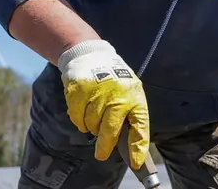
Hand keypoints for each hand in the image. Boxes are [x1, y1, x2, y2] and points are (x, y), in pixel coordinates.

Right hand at [57, 39, 149, 168]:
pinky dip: (80, 121)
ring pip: (92, 126)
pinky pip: (77, 119)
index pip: (140, 126)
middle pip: (110, 131)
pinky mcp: (79, 92)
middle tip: (102, 154)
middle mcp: (117, 96)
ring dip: (92, 128)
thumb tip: (130, 145)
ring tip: (95, 117)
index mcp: (135, 97)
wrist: (92, 55)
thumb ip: (130, 115)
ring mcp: (97, 93)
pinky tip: (84, 113)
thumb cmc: (116, 81)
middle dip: (106, 146)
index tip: (136, 162)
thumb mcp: (130, 93)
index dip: (138, 146)